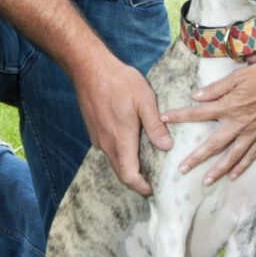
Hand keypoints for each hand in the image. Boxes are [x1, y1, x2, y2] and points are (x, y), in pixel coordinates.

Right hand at [74, 51, 169, 195]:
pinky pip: (108, 148)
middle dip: (136, 179)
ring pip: (114, 160)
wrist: (88, 67)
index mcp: (121, 140)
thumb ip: (155, 126)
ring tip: (145, 159)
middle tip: (152, 179)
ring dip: (128, 165)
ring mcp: (98, 137)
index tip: (152, 189)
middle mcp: (106, 143)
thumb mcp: (144, 100)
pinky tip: (131, 140)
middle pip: (121, 172)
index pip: (129, 176)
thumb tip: (167, 147)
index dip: (141, 187)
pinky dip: (120, 152)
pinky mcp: (94, 129)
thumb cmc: (118, 81)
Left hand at [164, 51, 255, 183]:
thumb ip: (217, 87)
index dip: (180, 116)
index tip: (163, 120)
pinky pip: (251, 155)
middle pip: (213, 145)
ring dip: (218, 170)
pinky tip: (233, 175)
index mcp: (230, 106)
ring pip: (232, 156)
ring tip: (205, 181)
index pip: (198, 113)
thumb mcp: (239, 75)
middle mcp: (239, 123)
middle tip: (181, 169)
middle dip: (196, 158)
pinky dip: (242, 166)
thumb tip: (197, 96)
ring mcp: (253, 133)